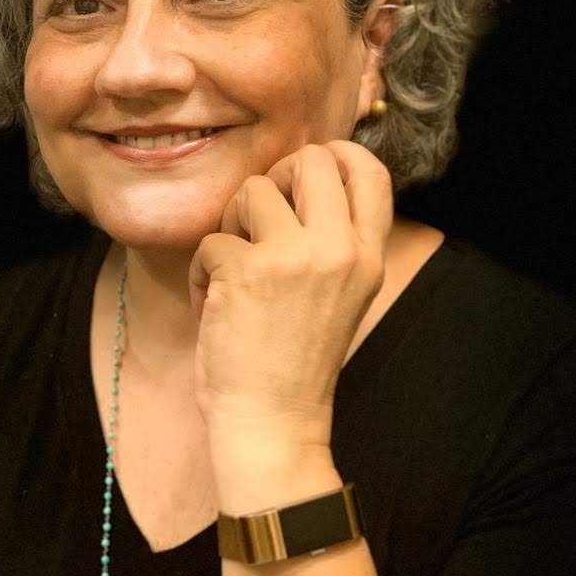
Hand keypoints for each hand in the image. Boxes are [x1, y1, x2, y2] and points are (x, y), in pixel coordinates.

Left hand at [187, 140, 392, 442]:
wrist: (272, 422)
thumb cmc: (295, 359)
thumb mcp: (341, 293)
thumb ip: (333, 239)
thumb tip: (303, 173)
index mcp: (368, 257)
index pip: (372, 171)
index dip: (337, 153)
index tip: (307, 168)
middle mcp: (339, 250)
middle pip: (310, 161)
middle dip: (275, 179)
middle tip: (258, 219)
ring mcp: (294, 257)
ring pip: (252, 190)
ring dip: (231, 225)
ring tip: (234, 271)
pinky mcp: (246, 270)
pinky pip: (211, 240)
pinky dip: (203, 272)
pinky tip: (216, 307)